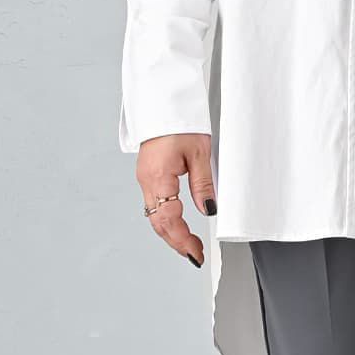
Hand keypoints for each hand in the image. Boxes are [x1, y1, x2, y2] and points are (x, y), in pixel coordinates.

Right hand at [136, 133, 215, 267]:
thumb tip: (208, 210)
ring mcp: (145, 178)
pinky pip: (154, 204)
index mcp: (158, 177)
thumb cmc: (180, 121)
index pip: (169, 220)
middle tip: (195, 255)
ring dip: (171, 233)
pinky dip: (167, 219)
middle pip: (159, 223)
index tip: (195, 254)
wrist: (164, 100)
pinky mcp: (148, 174)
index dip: (182, 241)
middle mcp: (147, 181)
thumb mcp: (200, 153)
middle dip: (177, 242)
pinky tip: (178, 224)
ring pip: (155, 216)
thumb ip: (203, 185)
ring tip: (189, 244)